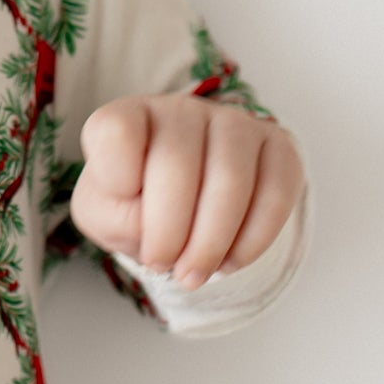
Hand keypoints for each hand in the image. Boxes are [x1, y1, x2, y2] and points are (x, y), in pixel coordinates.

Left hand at [73, 94, 303, 288]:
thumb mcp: (106, 215)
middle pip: (177, 165)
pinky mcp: (277, 146)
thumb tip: (159, 230)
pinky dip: (252, 241)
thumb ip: (116, 217)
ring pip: (230, 182)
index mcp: (127, 118)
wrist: (186, 206)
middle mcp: (180, 110)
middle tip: (164, 267)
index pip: (116, 131)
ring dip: (211, 243)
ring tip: (194, 274)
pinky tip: (231, 260)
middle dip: (169, 233)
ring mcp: (232, 122)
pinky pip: (275, 195)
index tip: (123, 212)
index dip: (117, 180)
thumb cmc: (137, 204)